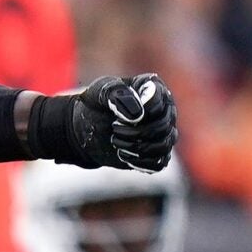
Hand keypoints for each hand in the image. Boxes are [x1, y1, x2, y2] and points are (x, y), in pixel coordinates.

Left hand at [29, 74, 177, 171]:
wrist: (86, 128)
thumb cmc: (95, 105)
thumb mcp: (99, 92)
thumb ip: (116, 95)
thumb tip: (138, 115)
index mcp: (154, 88)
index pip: (160, 102)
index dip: (140, 112)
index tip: (117, 116)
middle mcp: (165, 109)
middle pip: (163, 126)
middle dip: (136, 132)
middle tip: (113, 129)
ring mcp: (163, 132)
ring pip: (163, 146)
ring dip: (137, 148)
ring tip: (116, 142)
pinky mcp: (156, 153)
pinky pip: (159, 163)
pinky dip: (140, 163)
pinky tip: (123, 155)